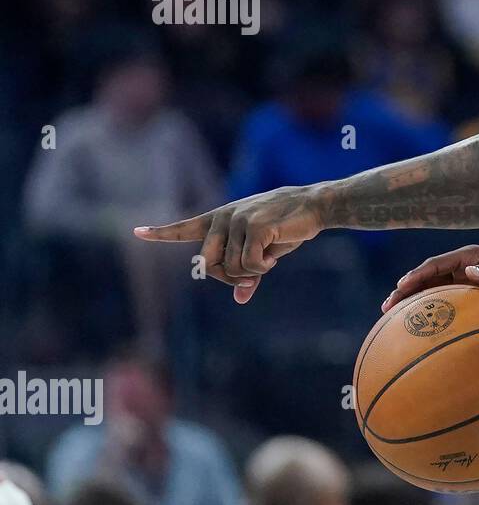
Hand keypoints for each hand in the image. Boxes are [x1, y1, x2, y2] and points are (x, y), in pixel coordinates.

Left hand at [133, 185, 323, 302]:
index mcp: (220, 219)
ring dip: (252, 272)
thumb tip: (240, 299)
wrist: (315, 206)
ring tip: (269, 257)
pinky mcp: (253, 227)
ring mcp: (236, 221)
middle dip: (231, 276)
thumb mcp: (265, 250)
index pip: (185, 228)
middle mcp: (223, 218)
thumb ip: (248, 272)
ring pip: (231, 268)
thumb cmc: (289, 227)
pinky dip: (263, 268)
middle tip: (255, 270)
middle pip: (209, 265)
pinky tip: (274, 254)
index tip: (138, 232)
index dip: (162, 233)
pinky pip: (249, 265)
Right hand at [381, 244, 478, 312]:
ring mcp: (465, 285)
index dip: (417, 275)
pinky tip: (425, 334)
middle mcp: (462, 269)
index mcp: (468, 256)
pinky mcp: (473, 300)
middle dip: (405, 291)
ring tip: (392, 320)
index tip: (401, 286)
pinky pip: (450, 308)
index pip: (436, 264)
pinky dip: (435, 317)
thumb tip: (469, 272)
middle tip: (387, 308)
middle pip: (427, 280)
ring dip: (414, 305)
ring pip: (433, 294)